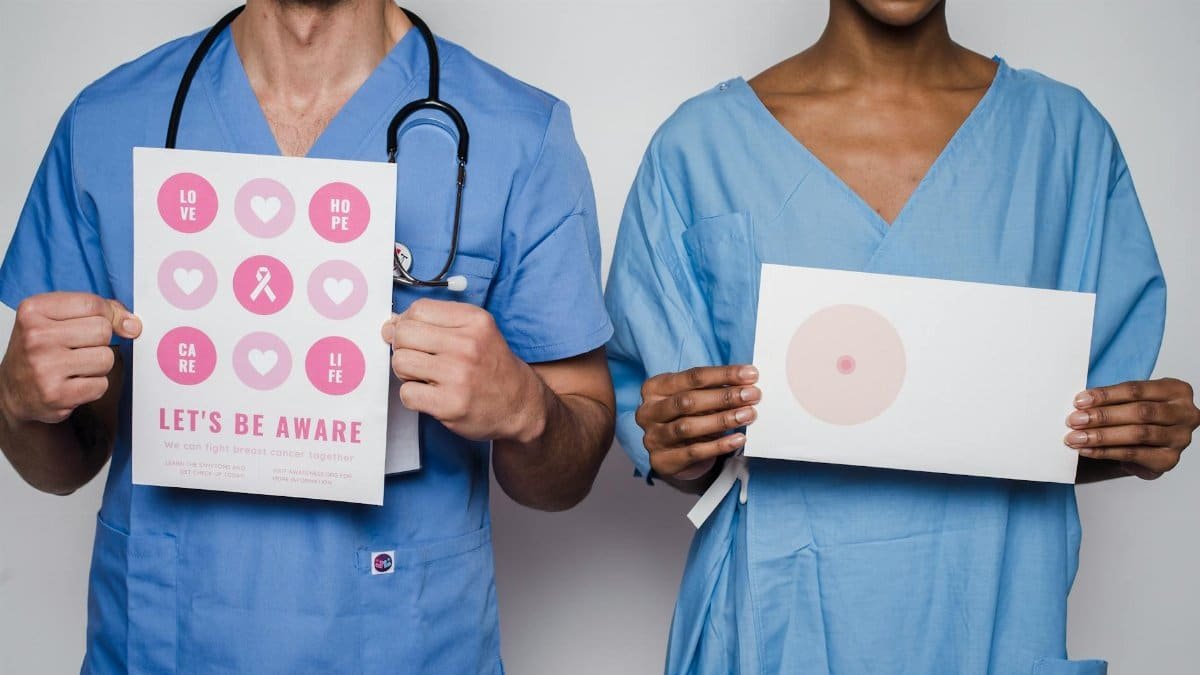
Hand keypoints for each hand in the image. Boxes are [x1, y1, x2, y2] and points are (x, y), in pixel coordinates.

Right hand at [0, 292, 140, 424]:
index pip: (93, 304)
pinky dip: (94, 386)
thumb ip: (97, 311)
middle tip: (78, 349)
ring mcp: (44, 367)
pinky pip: (101, 385)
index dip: (109, 315)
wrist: (15, 391)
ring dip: (98, 365)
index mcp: (33, 310)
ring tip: (75, 367)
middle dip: (100, 341)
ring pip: (106, 358)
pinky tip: (74, 384)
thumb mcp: (56, 318)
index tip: (106, 323)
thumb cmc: (40, 349)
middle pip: (103, 330)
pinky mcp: (55, 395)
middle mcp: (35, 337)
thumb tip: (133, 324)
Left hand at [381, 299, 545, 442]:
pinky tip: (431, 394)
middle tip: (418, 358)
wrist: (520, 404)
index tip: (414, 336)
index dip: (407, 323)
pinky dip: (413, 395)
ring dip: (407, 372)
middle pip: (403, 334)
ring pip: (400, 362)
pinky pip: (407, 393)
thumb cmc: (492, 365)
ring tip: (426, 376)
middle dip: (403, 347)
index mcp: (474, 320)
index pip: (418, 309)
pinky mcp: (450, 404)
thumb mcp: (477, 330)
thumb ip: (437, 322)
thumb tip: (391, 324)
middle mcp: (468, 345)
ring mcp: (458, 376)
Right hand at [635, 365, 759, 479]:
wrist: (670, 452)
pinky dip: (719, 445)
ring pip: (688, 426)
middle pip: (688, 401)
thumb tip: (747, 383)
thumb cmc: (686, 416)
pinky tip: (738, 439)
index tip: (750, 374)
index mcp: (655, 387)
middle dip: (724, 397)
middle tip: (752, 395)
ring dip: (722, 420)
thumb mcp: (693, 397)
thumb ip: (714, 389)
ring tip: (748, 415)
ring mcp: (653, 437)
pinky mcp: (662, 460)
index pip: (692, 377)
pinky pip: (694, 452)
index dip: (723, 375)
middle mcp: (649, 411)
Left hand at [1065, 378, 1198, 479]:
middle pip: (1139, 412)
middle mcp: (1184, 413)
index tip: (1080, 401)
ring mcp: (1180, 438)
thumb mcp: (1133, 400)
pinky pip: (1134, 454)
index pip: (1136, 390)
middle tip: (1075, 420)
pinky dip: (1106, 452)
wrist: (1151, 446)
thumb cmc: (1141, 416)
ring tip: (1077, 437)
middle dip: (1103, 416)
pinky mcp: (1169, 459)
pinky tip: (1088, 450)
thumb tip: (1081, 404)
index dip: (1106, 395)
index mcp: (1176, 390)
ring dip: (1102, 436)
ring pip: (1137, 434)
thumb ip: (1114, 399)